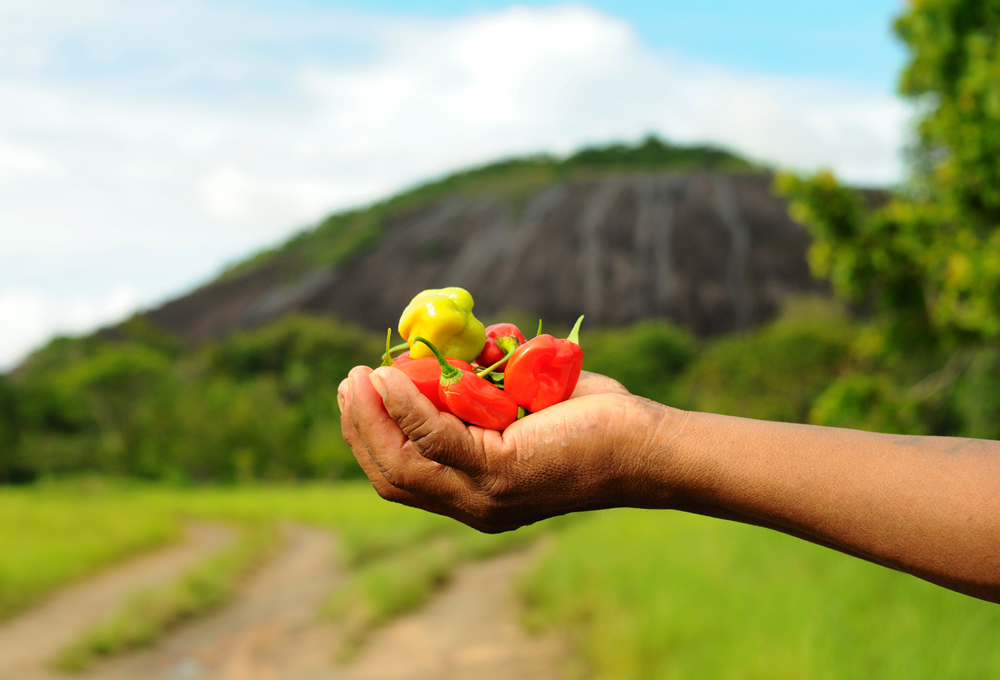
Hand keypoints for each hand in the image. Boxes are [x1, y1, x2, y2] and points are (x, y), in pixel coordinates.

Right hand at [338, 367, 673, 531]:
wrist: (647, 446)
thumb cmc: (591, 421)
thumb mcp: (521, 408)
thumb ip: (480, 395)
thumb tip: (444, 357)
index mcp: (474, 495)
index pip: (402, 476)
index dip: (371, 436)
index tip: (359, 394)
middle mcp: (474, 505)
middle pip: (391, 474)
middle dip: (360, 427)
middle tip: (351, 380)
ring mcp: (485, 496)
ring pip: (404, 462)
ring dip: (373, 416)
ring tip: (361, 376)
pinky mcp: (502, 474)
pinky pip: (437, 439)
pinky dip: (408, 407)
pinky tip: (393, 378)